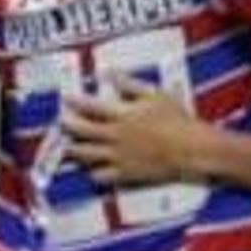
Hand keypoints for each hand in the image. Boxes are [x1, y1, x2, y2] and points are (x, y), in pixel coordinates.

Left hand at [60, 88, 205, 186]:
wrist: (191, 150)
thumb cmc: (176, 119)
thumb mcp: (155, 94)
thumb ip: (129, 84)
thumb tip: (109, 73)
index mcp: (121, 115)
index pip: (90, 107)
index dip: (75, 102)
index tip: (66, 99)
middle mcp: (114, 136)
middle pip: (82, 131)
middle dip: (67, 125)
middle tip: (60, 122)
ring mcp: (118, 157)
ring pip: (86, 155)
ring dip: (73, 150)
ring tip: (66, 147)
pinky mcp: (125, 174)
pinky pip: (101, 176)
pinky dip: (92, 173)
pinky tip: (89, 170)